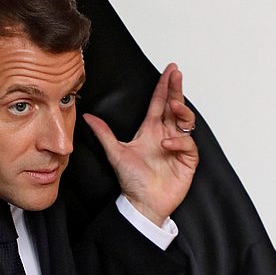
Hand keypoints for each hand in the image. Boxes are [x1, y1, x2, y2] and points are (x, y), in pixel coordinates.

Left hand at [83, 63, 198, 226]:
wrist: (142, 204)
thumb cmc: (131, 180)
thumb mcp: (115, 152)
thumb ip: (104, 134)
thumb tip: (88, 117)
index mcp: (151, 130)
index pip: (159, 103)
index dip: (164, 86)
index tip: (170, 70)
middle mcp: (166, 135)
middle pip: (175, 106)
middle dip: (177, 89)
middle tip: (177, 74)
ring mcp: (178, 146)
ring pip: (186, 121)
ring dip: (181, 111)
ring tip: (174, 106)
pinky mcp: (187, 160)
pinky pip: (188, 144)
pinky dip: (179, 142)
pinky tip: (166, 144)